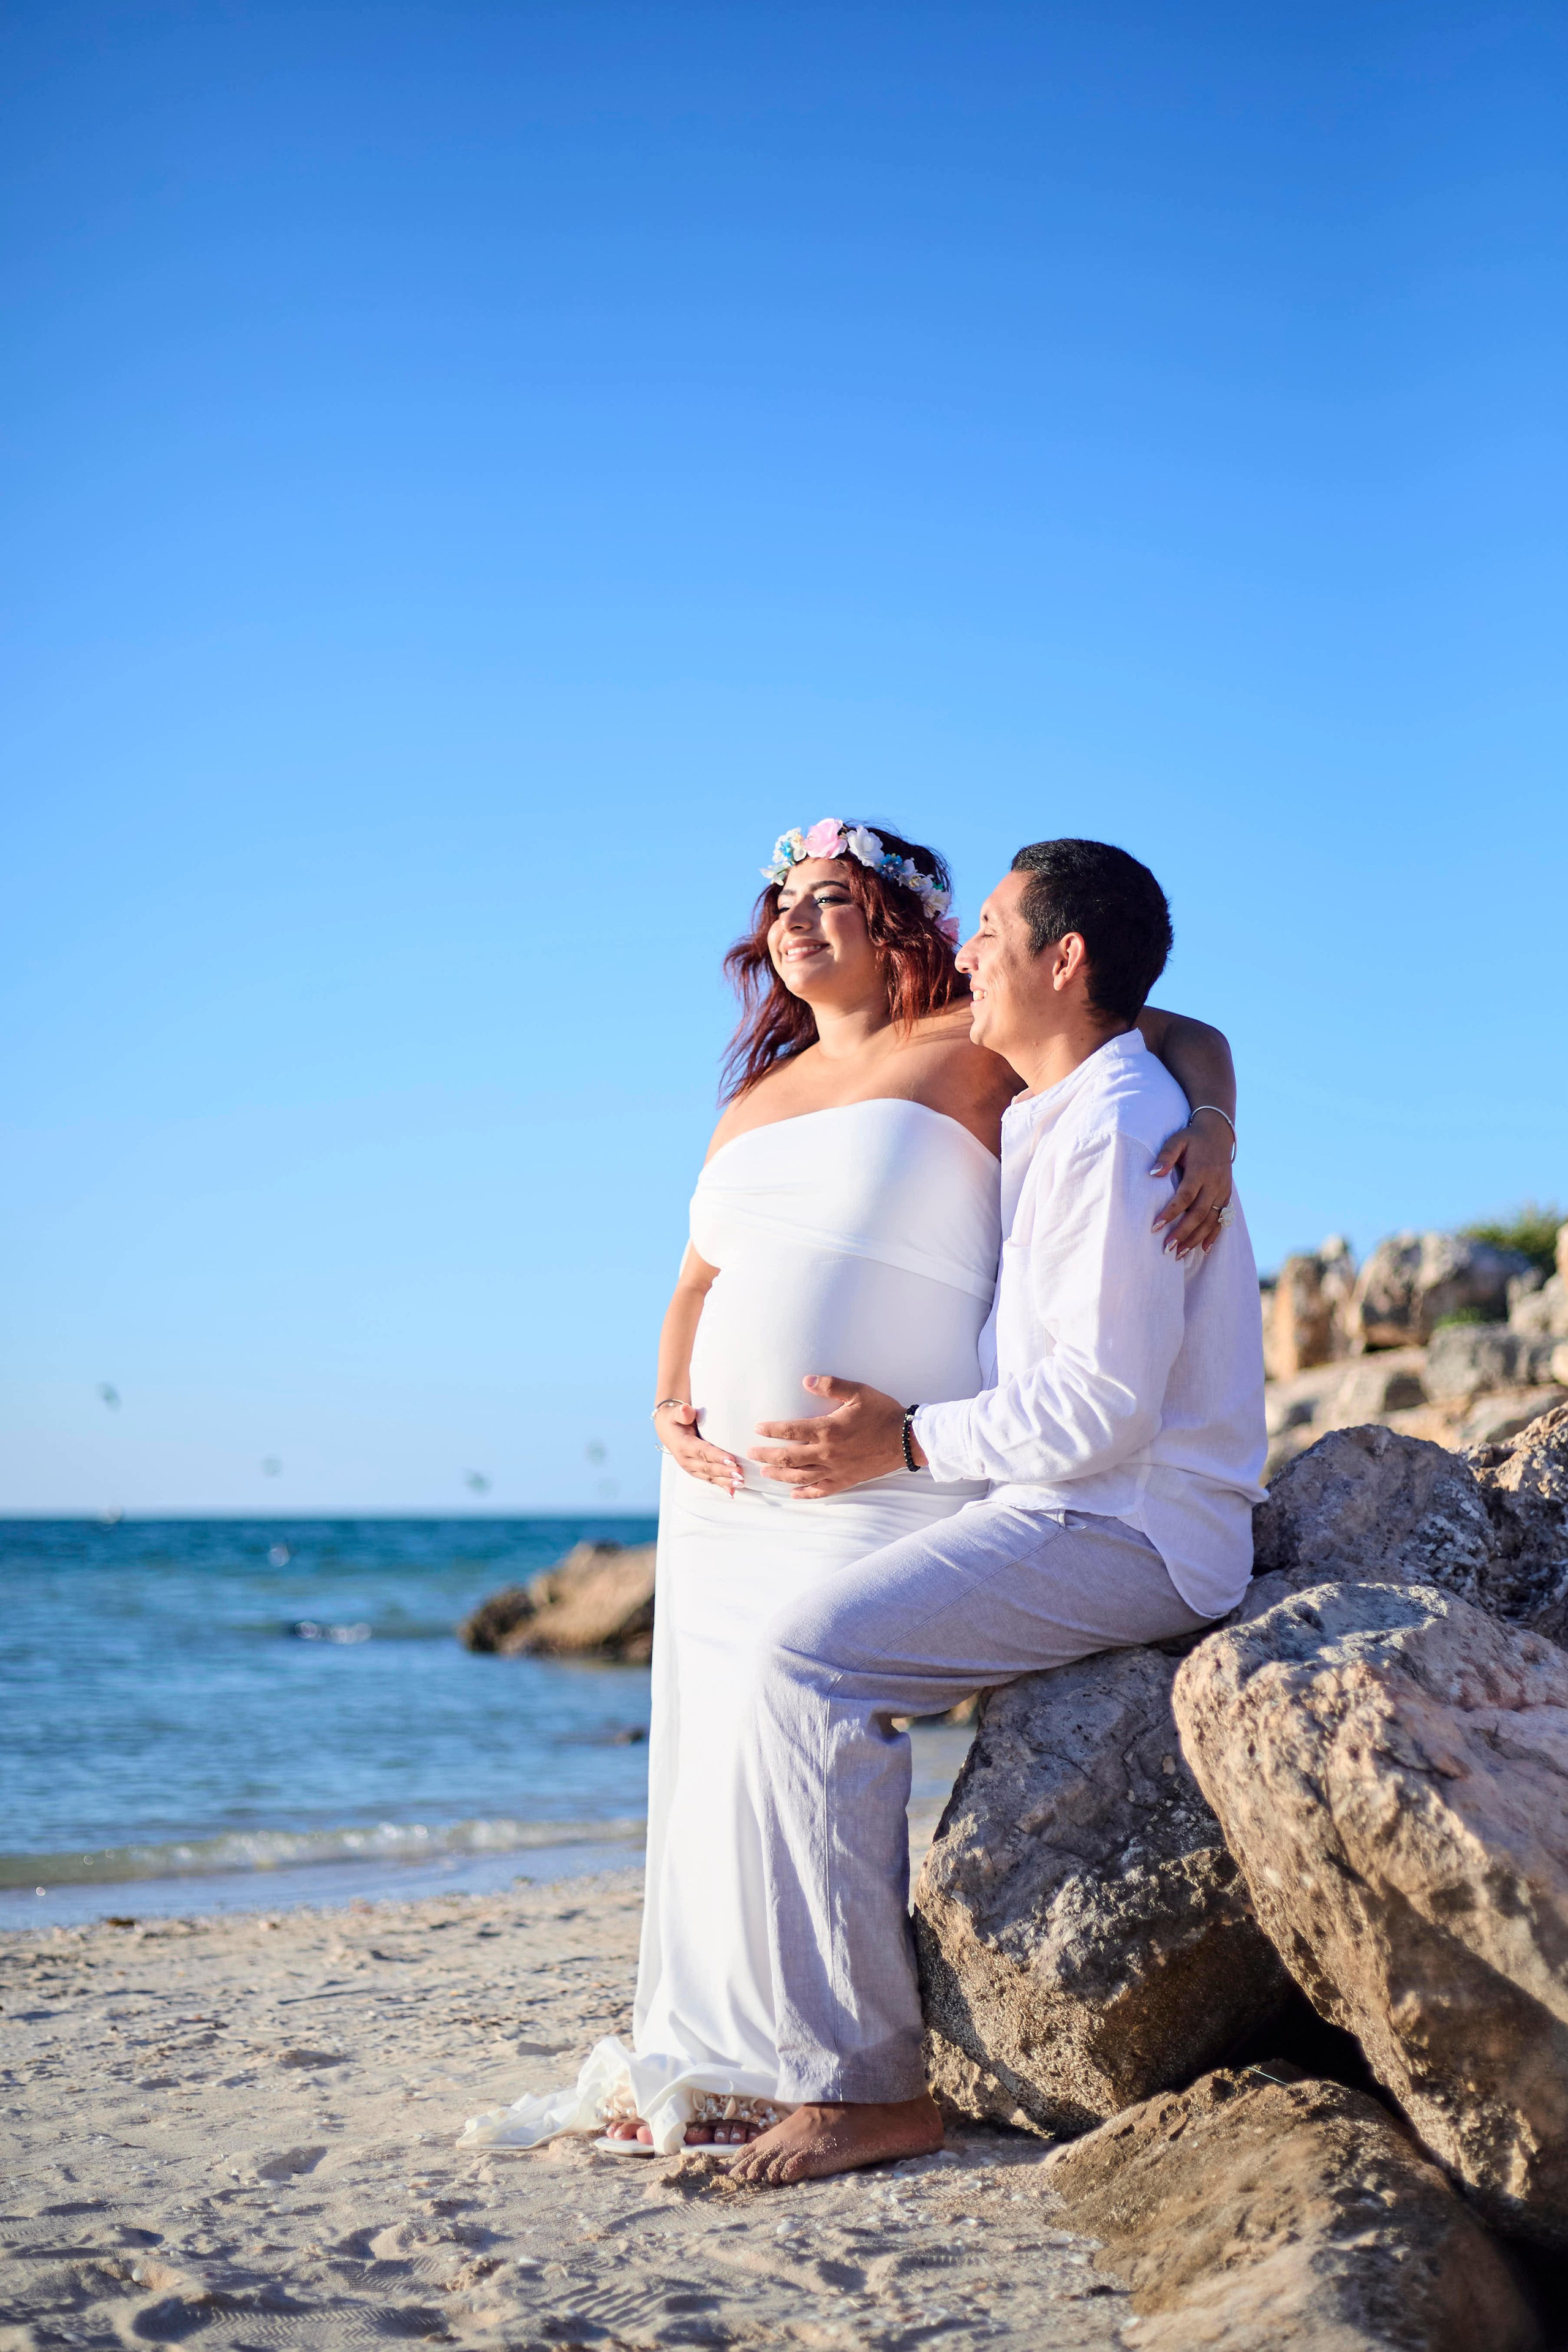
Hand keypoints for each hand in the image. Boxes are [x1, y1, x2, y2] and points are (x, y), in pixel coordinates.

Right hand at [655, 1402, 742, 1495]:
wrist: (668, 1431)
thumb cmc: (676, 1420)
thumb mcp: (677, 1414)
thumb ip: (683, 1413)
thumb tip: (686, 1409)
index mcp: (683, 1445)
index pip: (702, 1452)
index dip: (717, 1457)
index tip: (731, 1460)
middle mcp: (687, 1460)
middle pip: (708, 1467)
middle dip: (725, 1472)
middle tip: (741, 1474)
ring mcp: (691, 1468)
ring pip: (710, 1477)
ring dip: (725, 1482)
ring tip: (740, 1484)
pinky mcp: (697, 1472)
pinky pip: (710, 1480)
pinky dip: (721, 1487)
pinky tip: (733, 1493)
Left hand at [750, 1376, 912, 1497]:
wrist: (907, 1440)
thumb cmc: (882, 1413)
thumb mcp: (858, 1392)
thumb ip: (830, 1385)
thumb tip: (805, 1380)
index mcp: (827, 1430)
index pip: (790, 1431)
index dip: (771, 1430)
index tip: (757, 1428)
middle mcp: (827, 1453)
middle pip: (788, 1458)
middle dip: (767, 1456)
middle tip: (751, 1454)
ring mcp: (835, 1470)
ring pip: (800, 1476)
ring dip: (780, 1475)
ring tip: (765, 1473)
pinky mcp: (846, 1480)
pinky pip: (821, 1491)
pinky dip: (805, 1494)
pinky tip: (794, 1494)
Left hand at [1151, 1110, 1233, 1256]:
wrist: (1218, 1133)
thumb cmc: (1192, 1138)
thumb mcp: (1177, 1140)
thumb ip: (1165, 1156)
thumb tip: (1153, 1173)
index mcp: (1201, 1171)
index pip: (1185, 1196)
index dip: (1171, 1212)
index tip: (1155, 1226)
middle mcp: (1214, 1183)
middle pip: (1199, 1213)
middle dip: (1183, 1232)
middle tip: (1167, 1248)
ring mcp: (1223, 1191)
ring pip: (1211, 1220)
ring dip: (1196, 1238)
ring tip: (1180, 1254)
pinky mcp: (1227, 1195)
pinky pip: (1222, 1219)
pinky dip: (1213, 1235)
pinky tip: (1203, 1249)